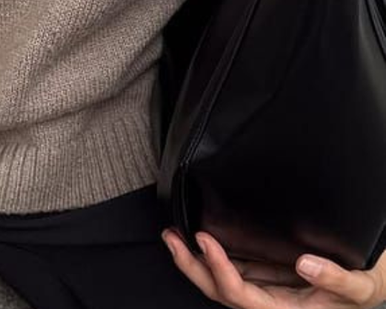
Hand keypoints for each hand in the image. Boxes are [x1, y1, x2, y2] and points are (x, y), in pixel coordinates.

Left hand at [161, 227, 385, 308]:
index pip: (241, 295)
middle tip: (171, 237)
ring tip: (174, 235)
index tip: (204, 240)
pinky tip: (199, 240)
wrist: (368, 287)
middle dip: (191, 266)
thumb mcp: (361, 286)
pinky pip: (234, 270)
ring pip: (221, 282)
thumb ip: (337, 280)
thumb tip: (306, 265)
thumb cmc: (363, 288)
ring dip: (194, 260)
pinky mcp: (265, 277)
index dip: (219, 269)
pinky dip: (213, 255)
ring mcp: (264, 291)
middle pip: (220, 292)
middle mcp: (270, 304)